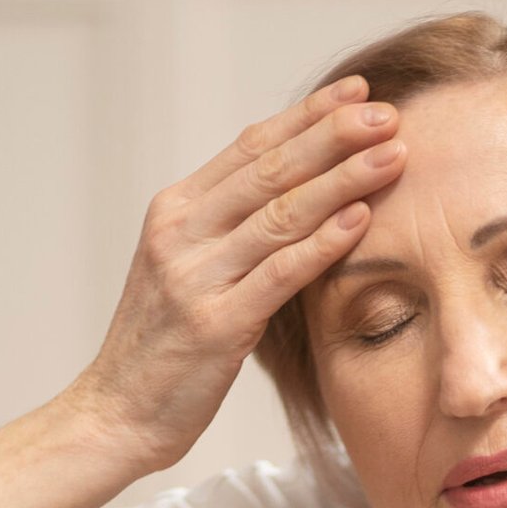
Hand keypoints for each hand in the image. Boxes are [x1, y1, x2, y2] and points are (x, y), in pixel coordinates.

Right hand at [66, 73, 406, 471]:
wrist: (114, 414)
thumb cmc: (159, 351)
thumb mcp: (184, 274)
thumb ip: (227, 234)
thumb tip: (289, 200)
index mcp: (175, 212)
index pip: (250, 147)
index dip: (307, 116)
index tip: (356, 94)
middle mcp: (182, 233)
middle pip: (271, 169)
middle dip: (335, 135)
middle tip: (389, 112)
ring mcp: (197, 277)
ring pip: (282, 213)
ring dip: (343, 180)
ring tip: (392, 155)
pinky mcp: (216, 325)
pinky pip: (280, 273)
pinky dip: (324, 242)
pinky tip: (362, 218)